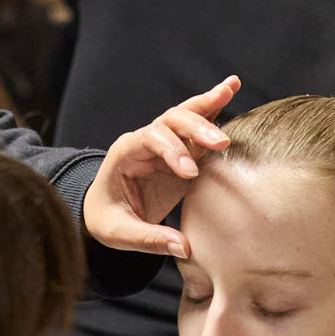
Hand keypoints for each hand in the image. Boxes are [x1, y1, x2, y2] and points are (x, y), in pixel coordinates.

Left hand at [84, 78, 238, 256]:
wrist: (103, 211)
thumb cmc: (105, 219)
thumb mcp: (118, 233)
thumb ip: (149, 240)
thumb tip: (185, 248)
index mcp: (125, 153)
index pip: (150, 139)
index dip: (172, 151)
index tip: (191, 174)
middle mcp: (145, 142)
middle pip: (171, 120)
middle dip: (196, 127)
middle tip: (221, 143)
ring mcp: (164, 143)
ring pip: (185, 116)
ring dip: (208, 104)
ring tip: (231, 87)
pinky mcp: (181, 151)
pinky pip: (197, 127)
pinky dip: (214, 108)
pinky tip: (231, 88)